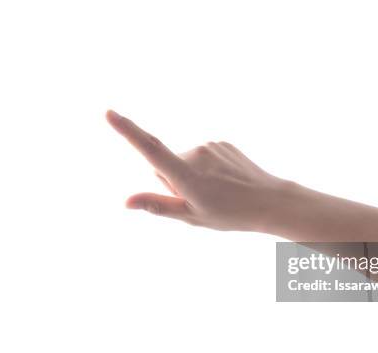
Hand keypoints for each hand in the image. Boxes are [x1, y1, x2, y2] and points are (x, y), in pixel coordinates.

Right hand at [107, 110, 288, 231]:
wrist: (268, 201)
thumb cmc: (229, 215)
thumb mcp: (191, 216)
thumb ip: (158, 205)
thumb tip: (126, 202)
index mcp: (186, 175)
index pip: (150, 149)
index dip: (127, 131)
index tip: (109, 112)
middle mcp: (195, 154)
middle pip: (167, 165)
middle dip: (174, 180)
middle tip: (199, 198)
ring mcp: (209, 146)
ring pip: (185, 160)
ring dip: (192, 174)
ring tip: (216, 191)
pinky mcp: (221, 142)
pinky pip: (201, 155)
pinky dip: (207, 167)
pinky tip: (224, 180)